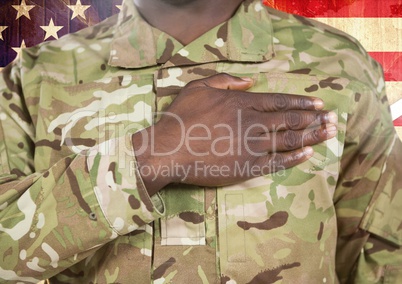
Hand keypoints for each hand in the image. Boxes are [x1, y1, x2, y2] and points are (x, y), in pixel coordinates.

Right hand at [132, 73, 336, 194]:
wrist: (170, 150)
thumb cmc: (182, 118)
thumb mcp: (199, 87)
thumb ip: (226, 81)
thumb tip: (249, 82)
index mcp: (242, 103)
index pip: (279, 102)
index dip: (301, 102)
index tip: (318, 104)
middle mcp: (252, 123)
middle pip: (290, 120)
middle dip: (314, 119)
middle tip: (332, 120)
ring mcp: (251, 146)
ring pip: (288, 140)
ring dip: (311, 136)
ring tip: (329, 134)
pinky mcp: (247, 166)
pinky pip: (276, 162)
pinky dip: (294, 158)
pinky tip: (308, 154)